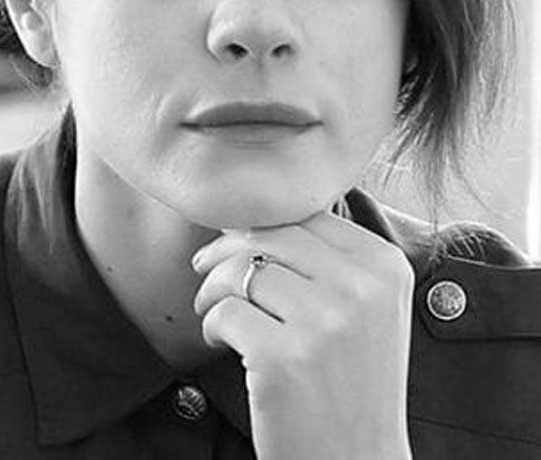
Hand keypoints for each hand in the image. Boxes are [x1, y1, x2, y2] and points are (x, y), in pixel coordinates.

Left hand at [192, 211, 413, 459]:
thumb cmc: (352, 381)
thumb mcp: (367, 309)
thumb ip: (330, 256)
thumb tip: (259, 209)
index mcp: (385, 266)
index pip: (307, 214)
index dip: (261, 224)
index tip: (238, 241)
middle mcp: (361, 288)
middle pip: (270, 234)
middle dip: (225, 247)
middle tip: (205, 267)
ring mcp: (324, 323)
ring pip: (241, 269)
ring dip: (213, 287)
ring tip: (213, 308)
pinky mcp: (284, 358)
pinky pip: (224, 312)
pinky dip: (211, 325)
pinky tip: (222, 342)